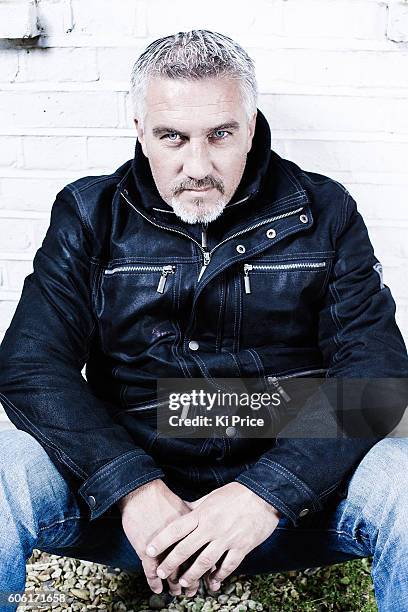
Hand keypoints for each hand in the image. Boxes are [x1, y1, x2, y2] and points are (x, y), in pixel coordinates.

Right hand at [118, 479, 200, 595]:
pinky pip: (151, 573)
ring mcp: (163, 548)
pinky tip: (157, 588)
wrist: (141, 493)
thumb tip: (206, 524)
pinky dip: (154, 583)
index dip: (205, 568)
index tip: (206, 576)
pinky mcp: (146, 551)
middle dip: (191, 581)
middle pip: (189, 568)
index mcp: (193, 531)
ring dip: (174, 585)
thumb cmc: (162, 498)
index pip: (203, 554)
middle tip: (192, 590)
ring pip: (172, 574)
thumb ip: (196, 521)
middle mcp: (180, 542)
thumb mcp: (185, 508)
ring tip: (175, 592)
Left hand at [145, 482, 280, 589]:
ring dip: (192, 575)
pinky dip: (219, 577)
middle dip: (171, 563)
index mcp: (203, 513)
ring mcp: (227, 538)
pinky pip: (228, 566)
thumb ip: (196, 506)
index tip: (149, 551)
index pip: (177, 528)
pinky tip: (212, 583)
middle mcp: (212, 527)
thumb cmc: (237, 493)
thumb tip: (182, 510)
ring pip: (205, 562)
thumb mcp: (212, 496)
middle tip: (161, 573)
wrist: (263, 495)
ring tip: (183, 583)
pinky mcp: (242, 547)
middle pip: (186, 548)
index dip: (161, 541)